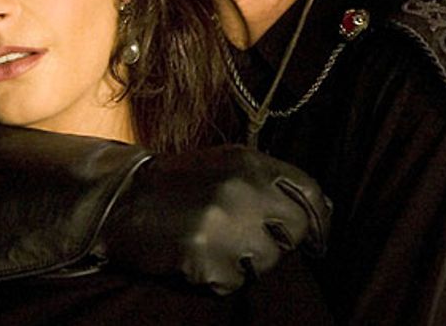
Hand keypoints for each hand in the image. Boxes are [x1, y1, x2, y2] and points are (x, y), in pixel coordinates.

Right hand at [96, 145, 329, 293]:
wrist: (122, 199)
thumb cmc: (178, 184)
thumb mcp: (226, 165)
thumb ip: (269, 182)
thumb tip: (323, 210)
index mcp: (250, 163)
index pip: (309, 192)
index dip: (320, 220)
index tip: (318, 239)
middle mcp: (242, 189)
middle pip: (294, 231)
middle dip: (277, 240)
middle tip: (246, 237)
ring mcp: (223, 223)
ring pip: (266, 262)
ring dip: (245, 261)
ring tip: (214, 242)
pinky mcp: (204, 256)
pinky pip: (233, 282)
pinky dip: (218, 276)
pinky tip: (197, 255)